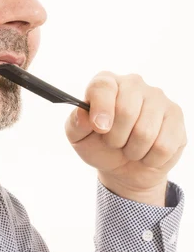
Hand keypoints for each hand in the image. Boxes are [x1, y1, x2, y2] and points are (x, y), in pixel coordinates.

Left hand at [64, 71, 186, 198]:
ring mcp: (158, 98)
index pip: (103, 86)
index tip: (99, 128)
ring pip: (146, 132)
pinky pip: (163, 146)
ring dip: (133, 150)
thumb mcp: (79, 138)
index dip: (101, 108)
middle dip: (115, 137)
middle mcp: (134, 84)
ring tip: (130, 148)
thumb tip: (84, 115)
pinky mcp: (175, 116)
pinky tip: (147, 152)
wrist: (125, 167)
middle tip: (114, 143)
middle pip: (126, 111)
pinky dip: (150, 158)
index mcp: (107, 83)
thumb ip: (76, 124)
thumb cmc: (100, 146)